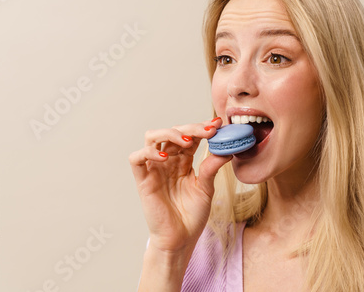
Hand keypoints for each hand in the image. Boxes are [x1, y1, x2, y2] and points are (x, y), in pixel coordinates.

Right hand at [129, 118, 231, 253]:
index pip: (190, 136)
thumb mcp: (206, 188)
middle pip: (173, 132)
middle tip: (208, 131)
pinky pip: (137, 158)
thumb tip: (226, 148)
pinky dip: (149, 151)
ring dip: (170, 133)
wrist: (180, 239)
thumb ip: (211, 168)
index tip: (218, 124)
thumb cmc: (191, 215)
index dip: (202, 128)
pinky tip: (166, 156)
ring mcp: (154, 168)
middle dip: (191, 128)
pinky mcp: (143, 180)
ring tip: (187, 141)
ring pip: (152, 137)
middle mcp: (167, 161)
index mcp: (183, 161)